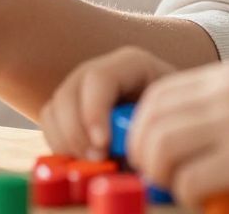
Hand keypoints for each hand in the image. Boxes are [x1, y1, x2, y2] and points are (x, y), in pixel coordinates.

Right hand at [40, 46, 178, 159]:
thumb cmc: (178, 121)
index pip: (99, 78)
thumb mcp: (172, 122)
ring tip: (93, 163)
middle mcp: (100, 71)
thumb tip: (126, 159)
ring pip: (54, 109)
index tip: (103, 146)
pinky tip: (85, 161)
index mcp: (131, 64)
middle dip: (77, 133)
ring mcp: (81, 88)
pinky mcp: (70, 109)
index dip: (94, 112)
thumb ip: (150, 134)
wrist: (176, 121)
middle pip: (69, 93)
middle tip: (97, 161)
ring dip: (66, 141)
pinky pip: (50, 124)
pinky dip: (60, 145)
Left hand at [133, 62, 228, 210]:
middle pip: (149, 120)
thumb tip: (177, 138)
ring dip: (161, 176)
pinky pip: (187, 179)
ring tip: (182, 189)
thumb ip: (222, 110)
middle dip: (142, 153)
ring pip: (160, 148)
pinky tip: (208, 200)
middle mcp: (226, 93)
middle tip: (158, 177)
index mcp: (228, 78)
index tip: (150, 152)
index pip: (157, 94)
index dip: (142, 127)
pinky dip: (186, 195)